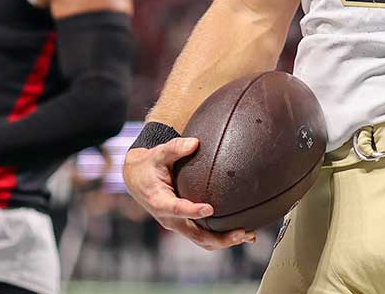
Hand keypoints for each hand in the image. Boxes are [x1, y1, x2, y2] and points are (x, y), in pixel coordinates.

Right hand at [122, 136, 256, 250]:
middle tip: (241, 232)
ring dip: (224, 241)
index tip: (210, 209)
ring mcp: (178, 224)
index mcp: (160, 201)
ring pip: (201, 240)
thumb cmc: (150, 164)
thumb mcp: (158, 154)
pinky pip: (202, 236)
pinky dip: (220, 237)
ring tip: (247, 235)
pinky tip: (241, 232)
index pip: (177, 209)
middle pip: (195, 235)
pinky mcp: (184, 224)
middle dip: (219, 237)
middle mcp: (169, 218)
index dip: (193, 211)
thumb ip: (175, 148)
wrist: (137, 178)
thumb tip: (195, 143)